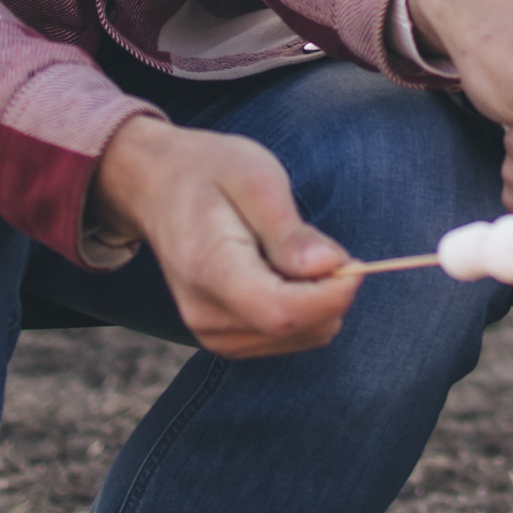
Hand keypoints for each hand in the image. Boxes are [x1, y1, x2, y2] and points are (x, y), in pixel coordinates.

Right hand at [91, 119, 359, 357]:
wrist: (156, 187)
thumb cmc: (210, 172)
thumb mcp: (256, 178)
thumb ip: (290, 231)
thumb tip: (332, 267)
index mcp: (209, 269)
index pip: (281, 312)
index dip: (331, 296)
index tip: (356, 263)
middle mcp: (205, 314)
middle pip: (296, 328)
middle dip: (329, 292)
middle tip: (316, 245)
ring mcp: (211, 333)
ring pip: (300, 337)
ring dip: (317, 300)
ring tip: (287, 253)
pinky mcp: (223, 339)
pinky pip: (287, 338)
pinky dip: (302, 309)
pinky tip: (280, 273)